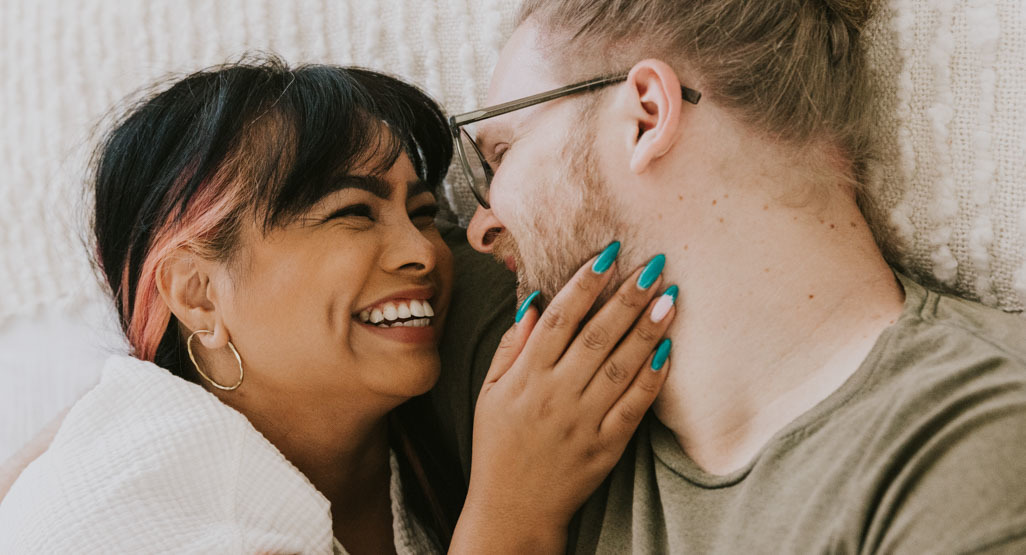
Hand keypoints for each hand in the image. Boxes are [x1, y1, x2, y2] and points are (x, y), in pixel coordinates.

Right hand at [451, 249, 675, 552]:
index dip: (586, 283)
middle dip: (628, 297)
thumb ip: (511, 346)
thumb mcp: (489, 392)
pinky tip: (669, 350)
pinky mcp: (606, 446)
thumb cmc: (498, 445)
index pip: (560, 318)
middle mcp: (555, 394)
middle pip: (597, 335)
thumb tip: (533, 301)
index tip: (611, 254)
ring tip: (671, 298)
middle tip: (655, 265)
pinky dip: (652, 378)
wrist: (513, 509)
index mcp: (526, 376)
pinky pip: (634, 406)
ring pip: (621, 366)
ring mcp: (583, 421)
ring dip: (648, 330)